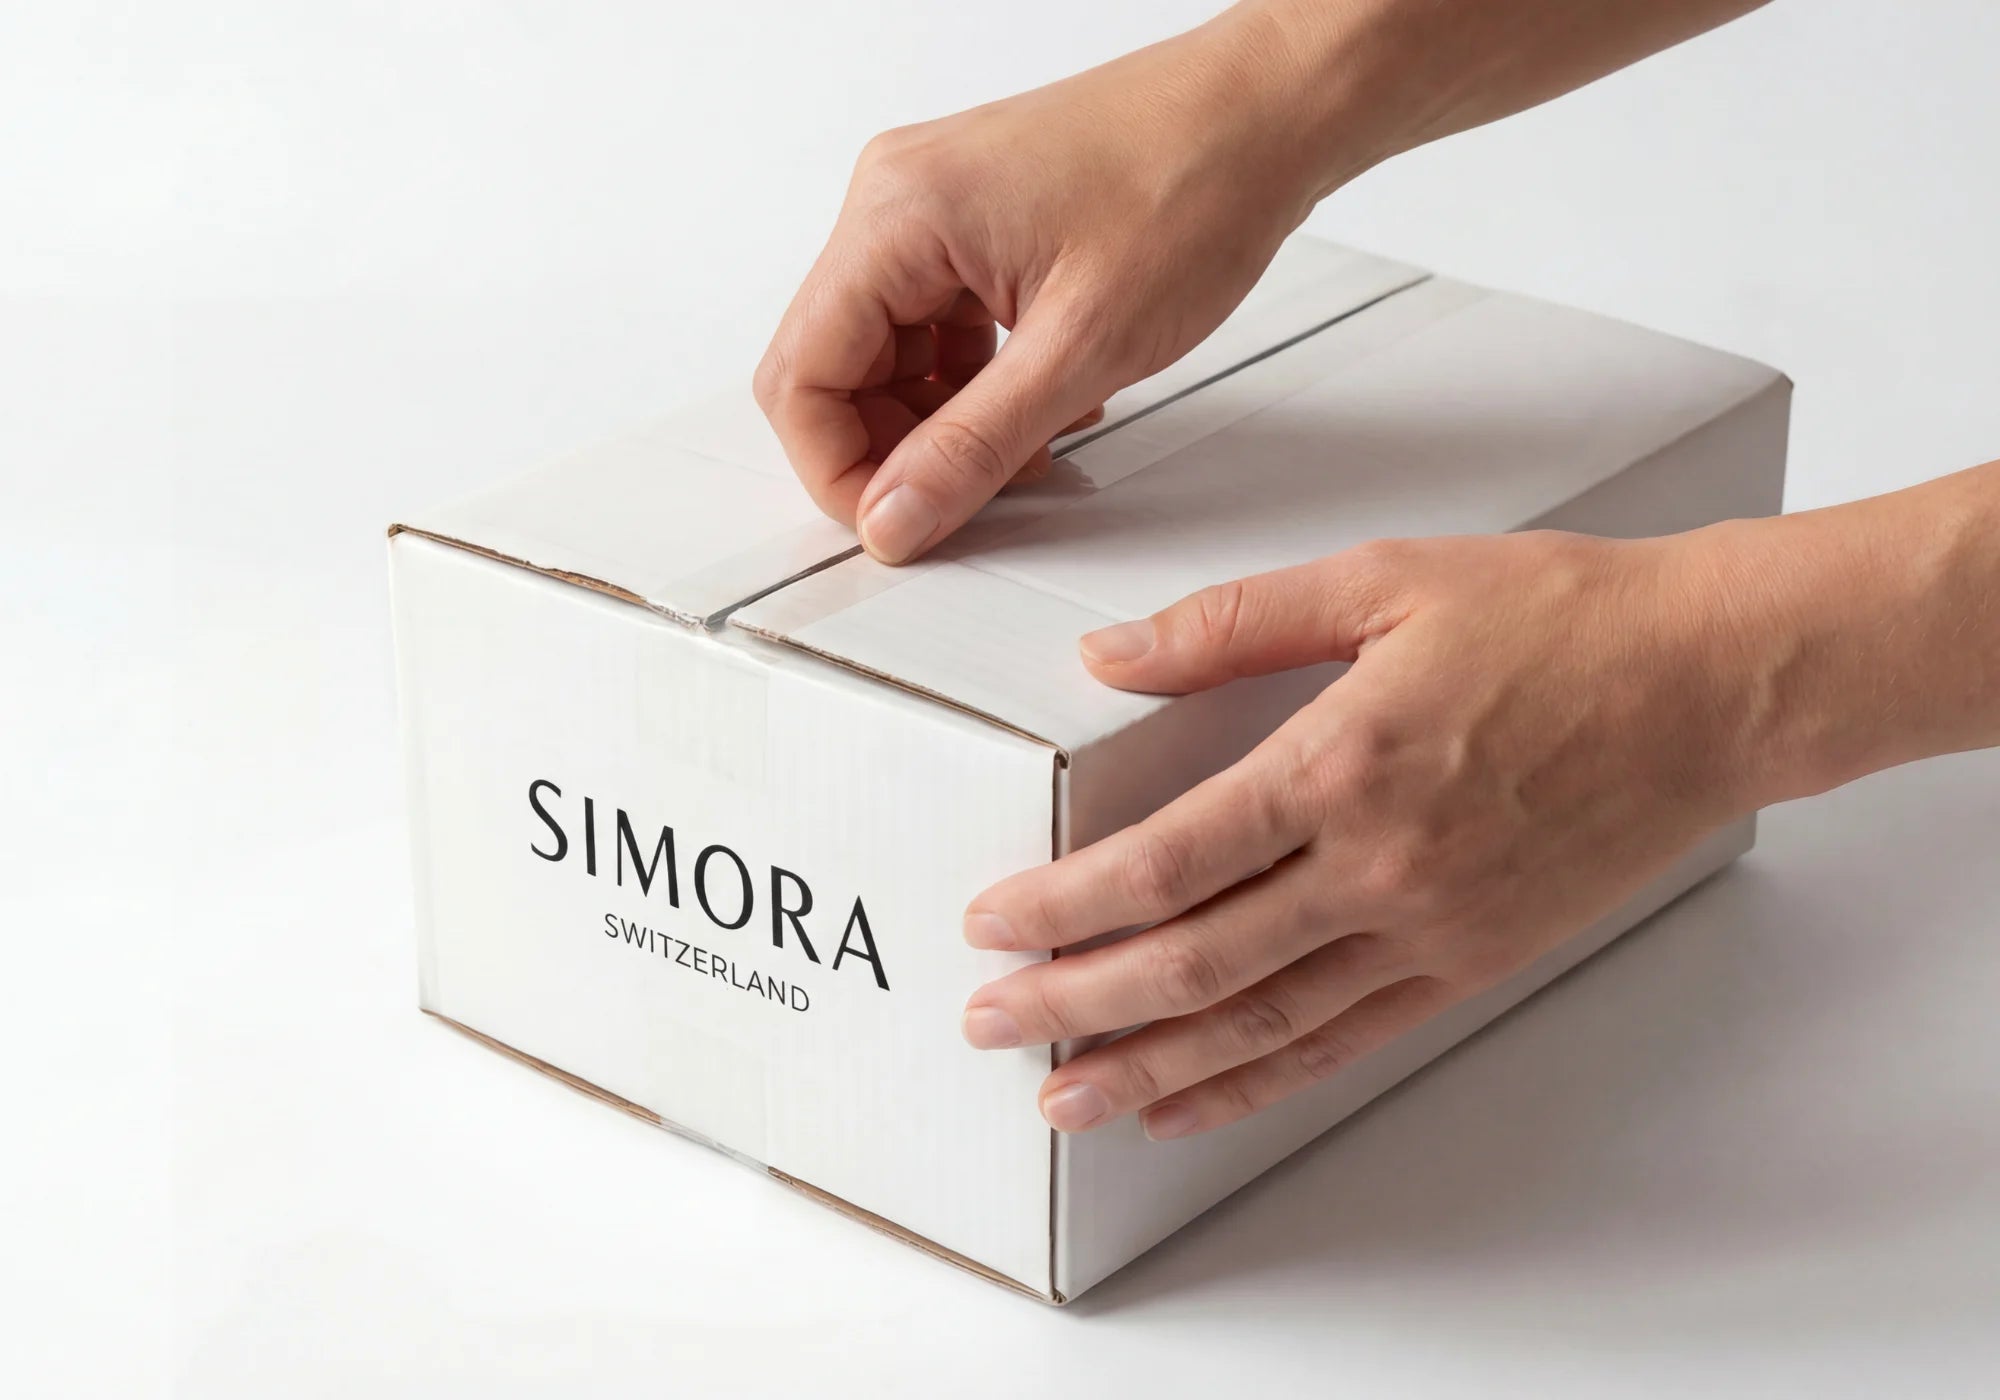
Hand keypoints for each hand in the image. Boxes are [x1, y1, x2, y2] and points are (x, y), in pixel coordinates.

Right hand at [752, 10, 1340, 563]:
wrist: (1266, 113)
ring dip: (939, 422)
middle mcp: (896, 200)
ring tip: (1023, 453)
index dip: (838, 471)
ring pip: (887, 353)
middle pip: (835, 366)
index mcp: (898, 216)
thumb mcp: (1082, 349)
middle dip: (893, 449)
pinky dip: (972, 383)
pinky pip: (933, 325)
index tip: (897, 524)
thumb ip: (974, 446)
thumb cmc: (1194, 186)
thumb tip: (894, 518)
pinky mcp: (971, 221)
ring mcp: (930, 206)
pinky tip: (1037, 406)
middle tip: (966, 498)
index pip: (802, 376)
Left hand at [958, 526, 1780, 1138]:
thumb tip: (1108, 655)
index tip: (993, 925)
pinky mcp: (1470, 960)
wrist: (1712, 682)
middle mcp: (1380, 866)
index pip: (1169, 860)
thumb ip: (1231, 623)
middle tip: (989, 1024)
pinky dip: (1258, 1081)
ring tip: (1065, 1096)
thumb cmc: (1560, 619)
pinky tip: (1192, 1102)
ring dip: (1151, 1067)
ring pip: (1261, 1023)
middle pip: (1194, 960)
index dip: (1067, 903)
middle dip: (1076, 1001)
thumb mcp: (1382, 580)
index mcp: (1342, 762)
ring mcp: (1429, 928)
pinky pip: (1344, 1041)